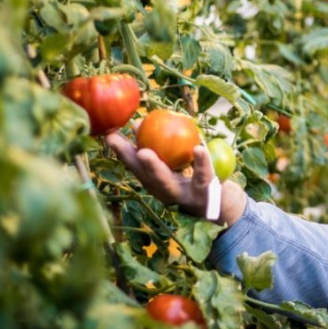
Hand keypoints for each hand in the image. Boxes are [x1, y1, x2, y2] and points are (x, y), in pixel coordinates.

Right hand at [104, 128, 246, 224]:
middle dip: (132, 161)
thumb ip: (156, 146)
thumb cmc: (192, 177)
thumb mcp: (171, 163)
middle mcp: (164, 192)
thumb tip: (137, 124)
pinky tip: (198, 148)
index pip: (134, 166)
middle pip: (146, 177)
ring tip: (146, 152)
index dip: (121, 152)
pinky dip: (201, 162)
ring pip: (167, 184)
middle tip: (118, 142)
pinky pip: (202, 176)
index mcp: (154, 182)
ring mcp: (183, 196)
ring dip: (155, 168)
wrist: (219, 204)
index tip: (108, 135)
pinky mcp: (204, 194)